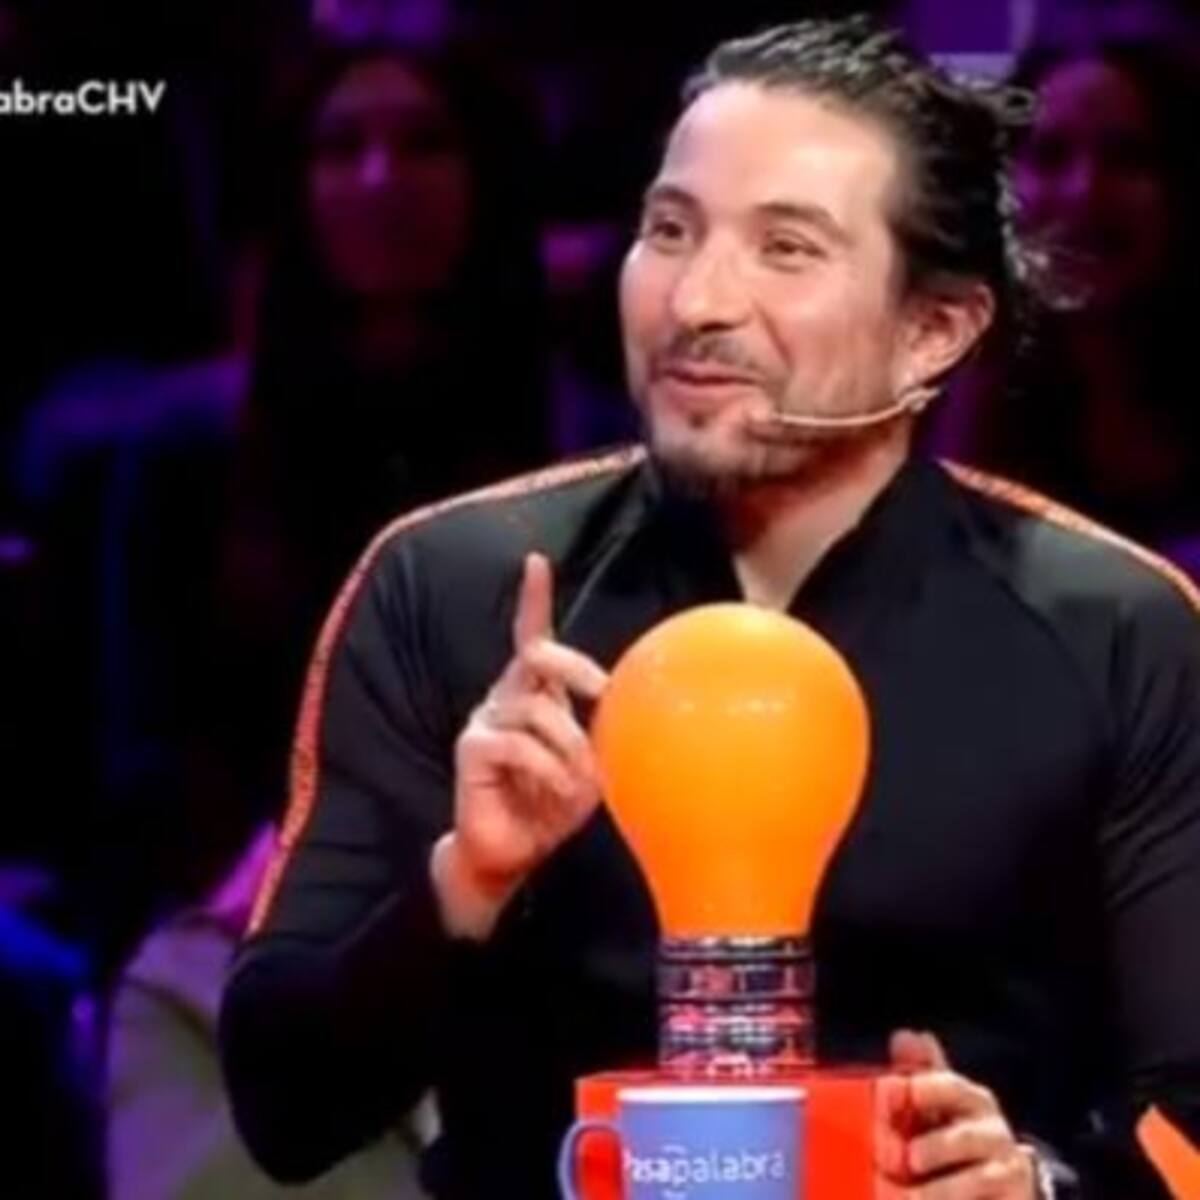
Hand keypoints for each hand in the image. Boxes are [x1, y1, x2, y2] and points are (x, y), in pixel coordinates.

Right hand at [433, 553, 607, 937]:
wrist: (511, 856)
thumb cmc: (552, 809)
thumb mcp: (591, 768)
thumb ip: (602, 734)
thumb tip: (632, 708)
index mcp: (533, 696)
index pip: (531, 637)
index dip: (533, 600)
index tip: (537, 562)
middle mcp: (505, 699)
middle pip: (537, 654)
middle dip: (575, 667)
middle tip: (602, 695)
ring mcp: (485, 721)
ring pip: (537, 709)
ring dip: (570, 750)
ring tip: (581, 786)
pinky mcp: (472, 750)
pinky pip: (517, 744)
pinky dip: (546, 770)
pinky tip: (553, 793)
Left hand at [876, 1029, 1037, 1198]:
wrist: (1002, 1188)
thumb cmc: (954, 1138)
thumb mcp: (936, 1106)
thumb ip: (918, 1073)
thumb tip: (905, 1035)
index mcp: (971, 1100)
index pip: (951, 1088)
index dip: (926, 1089)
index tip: (900, 1093)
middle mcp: (994, 1132)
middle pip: (963, 1138)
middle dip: (932, 1149)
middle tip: (903, 1159)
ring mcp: (1007, 1171)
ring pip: (974, 1180)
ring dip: (937, 1191)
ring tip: (908, 1199)